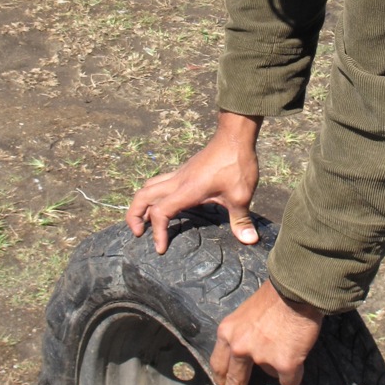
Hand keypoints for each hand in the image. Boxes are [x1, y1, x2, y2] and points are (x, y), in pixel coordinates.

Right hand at [126, 111, 261, 252]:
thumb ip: (241, 219)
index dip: (157, 232)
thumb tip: (250, 241)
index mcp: (187, 190)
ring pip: (148, 187)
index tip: (161, 248)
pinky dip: (154, 195)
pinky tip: (166, 205)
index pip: (160, 212)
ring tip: (145, 221)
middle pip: (142, 196)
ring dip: (141, 204)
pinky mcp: (184, 171)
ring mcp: (179, 175)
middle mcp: (177, 182)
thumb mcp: (241, 195)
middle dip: (134, 216)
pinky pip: (160, 183)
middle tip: (138, 233)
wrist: (234, 136)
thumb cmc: (236, 164)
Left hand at [211, 279, 323, 384]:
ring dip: (278, 367)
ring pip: (269, 375)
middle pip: (233, 381)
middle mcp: (239, 348)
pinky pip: (290, 381)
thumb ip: (242, 334)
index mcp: (227, 333)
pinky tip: (299, 356)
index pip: (218, 363)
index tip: (223, 383)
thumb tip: (250, 353)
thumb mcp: (245, 314)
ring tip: (288, 345)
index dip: (221, 376)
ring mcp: (261, 358)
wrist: (296, 289)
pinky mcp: (284, 364)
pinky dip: (295, 375)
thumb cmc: (274, 296)